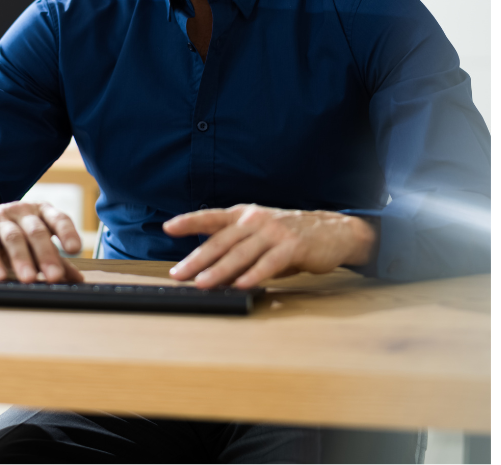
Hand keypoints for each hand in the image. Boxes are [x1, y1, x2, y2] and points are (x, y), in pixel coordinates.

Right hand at [0, 201, 83, 283]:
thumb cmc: (10, 232)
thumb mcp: (33, 241)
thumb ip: (55, 258)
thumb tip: (78, 280)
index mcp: (40, 212)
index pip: (58, 218)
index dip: (67, 232)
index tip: (75, 249)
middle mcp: (21, 211)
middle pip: (36, 231)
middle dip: (46, 254)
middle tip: (55, 276)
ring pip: (13, 237)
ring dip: (22, 259)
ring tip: (28, 279)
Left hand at [163, 205, 377, 288]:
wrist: (332, 231)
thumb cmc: (289, 236)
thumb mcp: (260, 235)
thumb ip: (237, 249)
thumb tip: (210, 271)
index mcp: (244, 215)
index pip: (211, 217)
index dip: (189, 221)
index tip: (168, 227)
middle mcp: (256, 220)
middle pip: (221, 240)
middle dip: (197, 258)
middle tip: (179, 273)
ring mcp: (274, 232)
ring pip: (240, 253)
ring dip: (220, 270)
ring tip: (203, 284)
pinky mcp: (292, 246)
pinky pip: (268, 263)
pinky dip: (253, 275)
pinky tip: (241, 285)